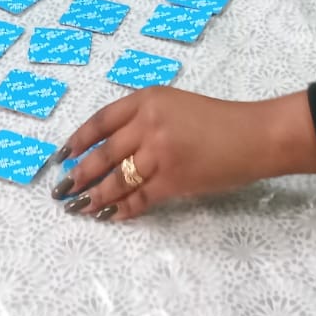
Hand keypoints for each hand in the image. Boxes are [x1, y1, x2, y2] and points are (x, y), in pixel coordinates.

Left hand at [51, 89, 315, 221]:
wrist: (253, 136)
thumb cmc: (217, 120)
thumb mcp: (174, 105)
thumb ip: (143, 119)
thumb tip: (109, 147)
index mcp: (147, 100)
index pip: (100, 121)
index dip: (78, 140)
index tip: (62, 155)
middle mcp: (148, 124)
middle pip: (103, 154)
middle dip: (79, 174)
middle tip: (62, 189)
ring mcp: (159, 153)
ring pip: (116, 180)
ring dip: (94, 196)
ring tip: (79, 207)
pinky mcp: (173, 180)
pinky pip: (139, 199)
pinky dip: (122, 209)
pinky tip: (109, 215)